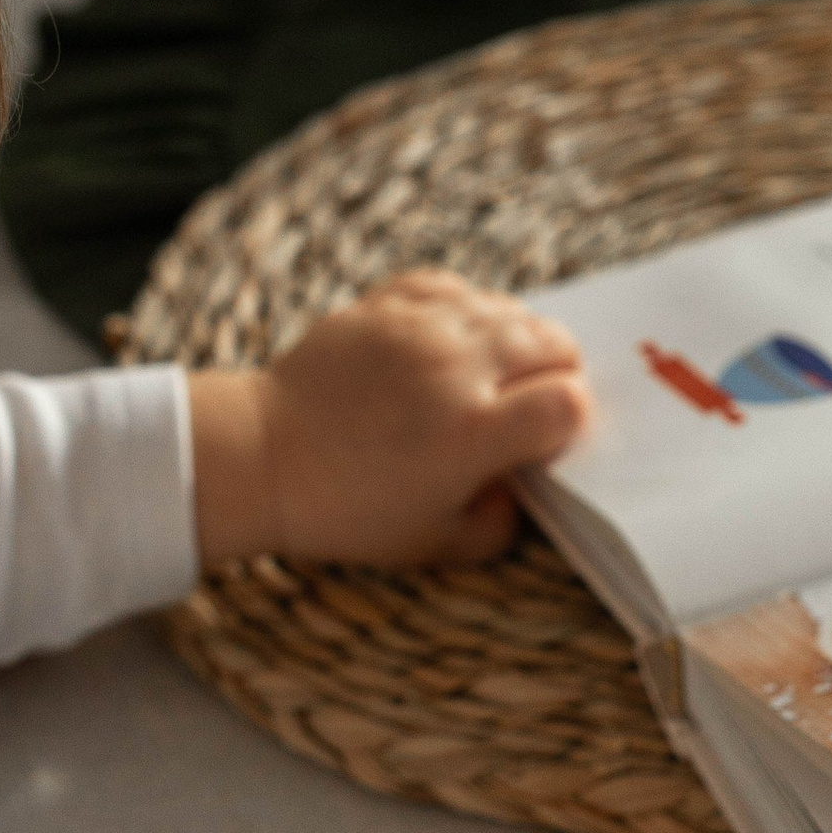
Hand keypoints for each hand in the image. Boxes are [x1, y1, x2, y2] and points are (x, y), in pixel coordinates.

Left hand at [188, 270, 590, 569]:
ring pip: (510, 308)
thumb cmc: (347, 510)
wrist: (261, 457)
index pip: (570, 401)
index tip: (544, 440)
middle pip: (555, 342)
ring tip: (491, 374)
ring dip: (517, 341)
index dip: (570, 422)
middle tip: (528, 404)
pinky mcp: (387, 303)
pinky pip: (455, 287)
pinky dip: (468, 310)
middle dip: (558, 375)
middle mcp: (456, 368)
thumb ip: (503, 522)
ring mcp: (420, 327)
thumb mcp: (437, 545)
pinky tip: (454, 340)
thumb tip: (527, 482)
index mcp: (474, 432)